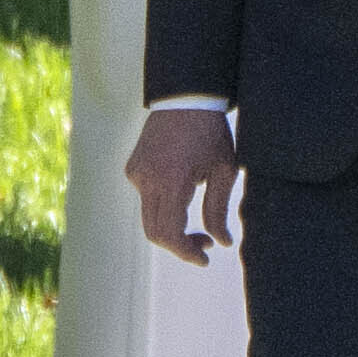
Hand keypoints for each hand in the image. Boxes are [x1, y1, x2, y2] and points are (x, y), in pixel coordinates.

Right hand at [125, 101, 242, 264]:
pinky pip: (146, 199)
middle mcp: (147, 180)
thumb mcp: (224, 172)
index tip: (204, 259)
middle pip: (155, 232)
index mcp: (172, 181)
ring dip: (172, 230)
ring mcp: (136, 174)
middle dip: (180, 245)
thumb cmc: (210, 132)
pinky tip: (183, 193)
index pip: (170, 233)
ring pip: (149, 218)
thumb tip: (222, 243)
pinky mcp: (133, 169)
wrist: (185, 98)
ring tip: (197, 225)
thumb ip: (219, 210)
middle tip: (204, 245)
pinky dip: (164, 209)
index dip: (186, 252)